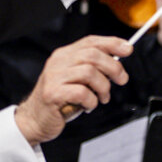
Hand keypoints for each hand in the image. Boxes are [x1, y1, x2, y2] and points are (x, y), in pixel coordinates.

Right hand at [15, 35, 132, 145]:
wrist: (34, 120)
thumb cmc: (58, 100)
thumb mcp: (74, 79)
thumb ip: (90, 68)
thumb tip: (116, 62)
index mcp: (63, 56)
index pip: (90, 41)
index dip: (112, 43)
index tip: (128, 49)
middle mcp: (57, 63)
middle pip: (93, 55)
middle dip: (113, 68)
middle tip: (121, 80)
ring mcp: (53, 78)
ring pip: (90, 73)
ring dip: (103, 88)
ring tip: (102, 97)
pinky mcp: (52, 94)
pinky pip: (82, 92)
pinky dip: (91, 101)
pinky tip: (88, 106)